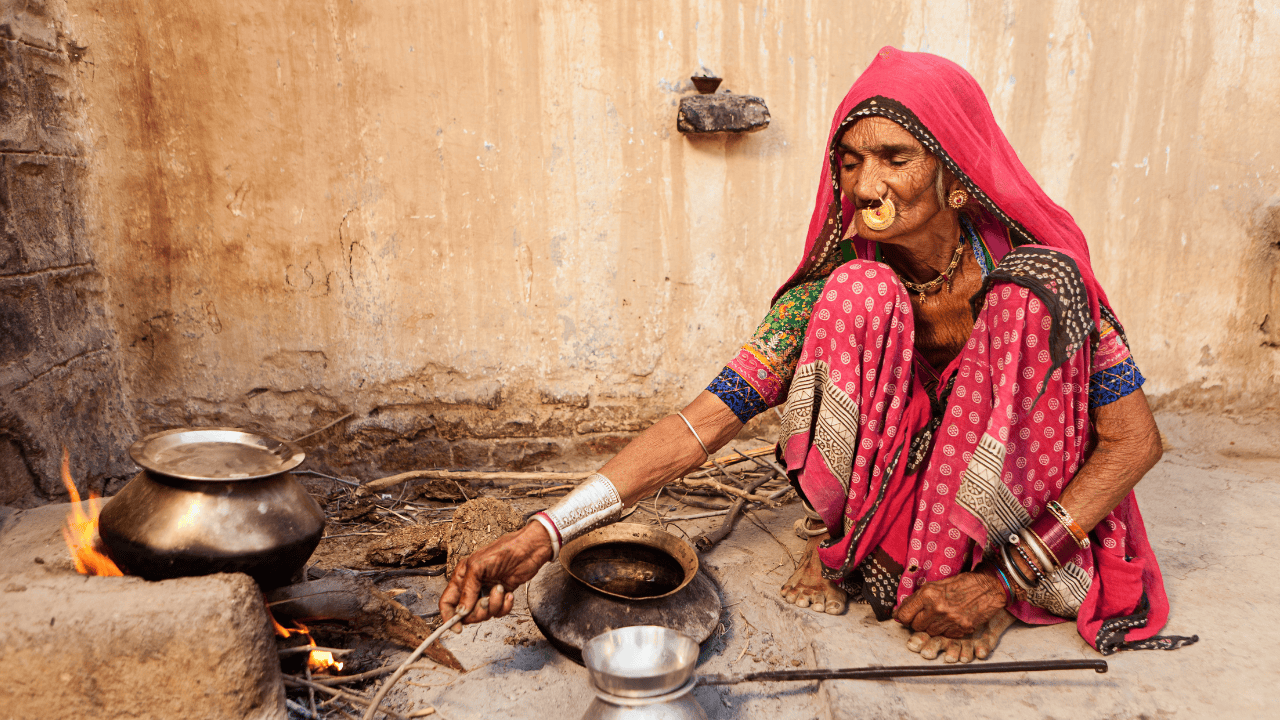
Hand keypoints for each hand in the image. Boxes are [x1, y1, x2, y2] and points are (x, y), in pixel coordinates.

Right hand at [439, 523, 553, 630]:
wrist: (529, 550)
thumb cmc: (504, 550)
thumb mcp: (478, 567)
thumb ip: (467, 590)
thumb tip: (461, 611)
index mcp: (462, 576)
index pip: (447, 601)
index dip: (448, 616)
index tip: (456, 628)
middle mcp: (473, 585)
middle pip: (466, 612)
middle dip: (478, 611)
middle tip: (486, 601)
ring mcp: (487, 591)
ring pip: (484, 613)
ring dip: (494, 606)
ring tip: (500, 590)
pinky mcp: (501, 596)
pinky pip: (498, 611)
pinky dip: (505, 606)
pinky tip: (509, 594)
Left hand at [893, 570, 1006, 638]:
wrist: (988, 587)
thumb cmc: (962, 583)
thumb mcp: (936, 585)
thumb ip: (918, 598)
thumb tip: (900, 611)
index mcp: (928, 595)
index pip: (904, 615)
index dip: (903, 617)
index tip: (904, 616)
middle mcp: (938, 609)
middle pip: (916, 626)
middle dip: (917, 622)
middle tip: (923, 615)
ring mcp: (950, 621)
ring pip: (930, 633)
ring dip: (931, 627)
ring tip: (939, 617)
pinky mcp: (962, 629)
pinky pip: (945, 636)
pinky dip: (945, 631)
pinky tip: (950, 621)